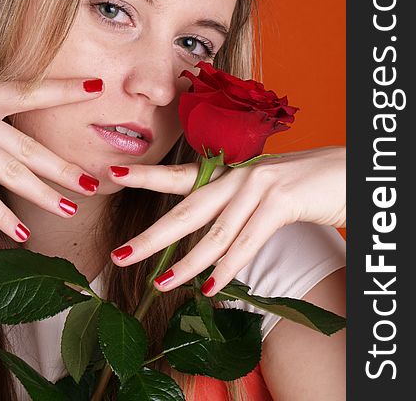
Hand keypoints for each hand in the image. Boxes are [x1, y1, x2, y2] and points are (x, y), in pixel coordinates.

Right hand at [0, 78, 103, 241]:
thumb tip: (12, 130)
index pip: (30, 91)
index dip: (64, 90)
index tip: (96, 89)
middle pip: (28, 145)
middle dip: (62, 167)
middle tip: (91, 182)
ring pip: (10, 171)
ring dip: (42, 194)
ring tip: (69, 209)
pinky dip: (1, 216)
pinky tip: (20, 233)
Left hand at [107, 146, 345, 295]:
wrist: (346, 173)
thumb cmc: (302, 185)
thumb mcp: (261, 192)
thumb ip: (233, 207)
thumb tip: (208, 237)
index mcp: (230, 173)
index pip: (180, 175)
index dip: (146, 176)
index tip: (113, 175)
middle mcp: (238, 176)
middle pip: (186, 209)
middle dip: (152, 236)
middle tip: (120, 255)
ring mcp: (259, 187)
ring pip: (215, 233)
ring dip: (187, 264)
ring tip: (161, 284)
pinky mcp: (281, 202)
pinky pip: (248, 241)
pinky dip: (228, 267)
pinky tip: (211, 287)